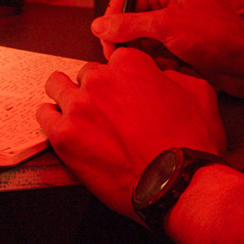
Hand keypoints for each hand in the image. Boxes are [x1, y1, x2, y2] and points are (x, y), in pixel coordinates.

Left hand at [37, 46, 225, 217]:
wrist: (177, 184)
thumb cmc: (190, 145)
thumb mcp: (200, 94)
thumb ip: (174, 76)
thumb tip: (163, 76)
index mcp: (131, 64)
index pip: (116, 59)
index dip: (122, 78)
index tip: (126, 93)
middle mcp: (101, 79)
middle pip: (87, 74)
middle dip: (96, 90)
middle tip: (109, 113)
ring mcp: (79, 106)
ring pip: (57, 86)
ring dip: (67, 97)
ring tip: (80, 115)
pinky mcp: (64, 136)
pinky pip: (43, 115)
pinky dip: (52, 119)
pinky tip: (63, 128)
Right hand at [97, 0, 243, 97]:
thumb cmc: (217, 37)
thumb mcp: (167, 27)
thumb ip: (129, 24)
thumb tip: (99, 25)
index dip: (113, 21)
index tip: (108, 44)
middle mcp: (170, 5)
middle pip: (131, 23)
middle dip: (131, 43)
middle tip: (133, 60)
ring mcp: (177, 28)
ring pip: (143, 44)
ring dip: (148, 57)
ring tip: (165, 64)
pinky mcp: (183, 49)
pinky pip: (158, 58)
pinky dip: (161, 66)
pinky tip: (176, 70)